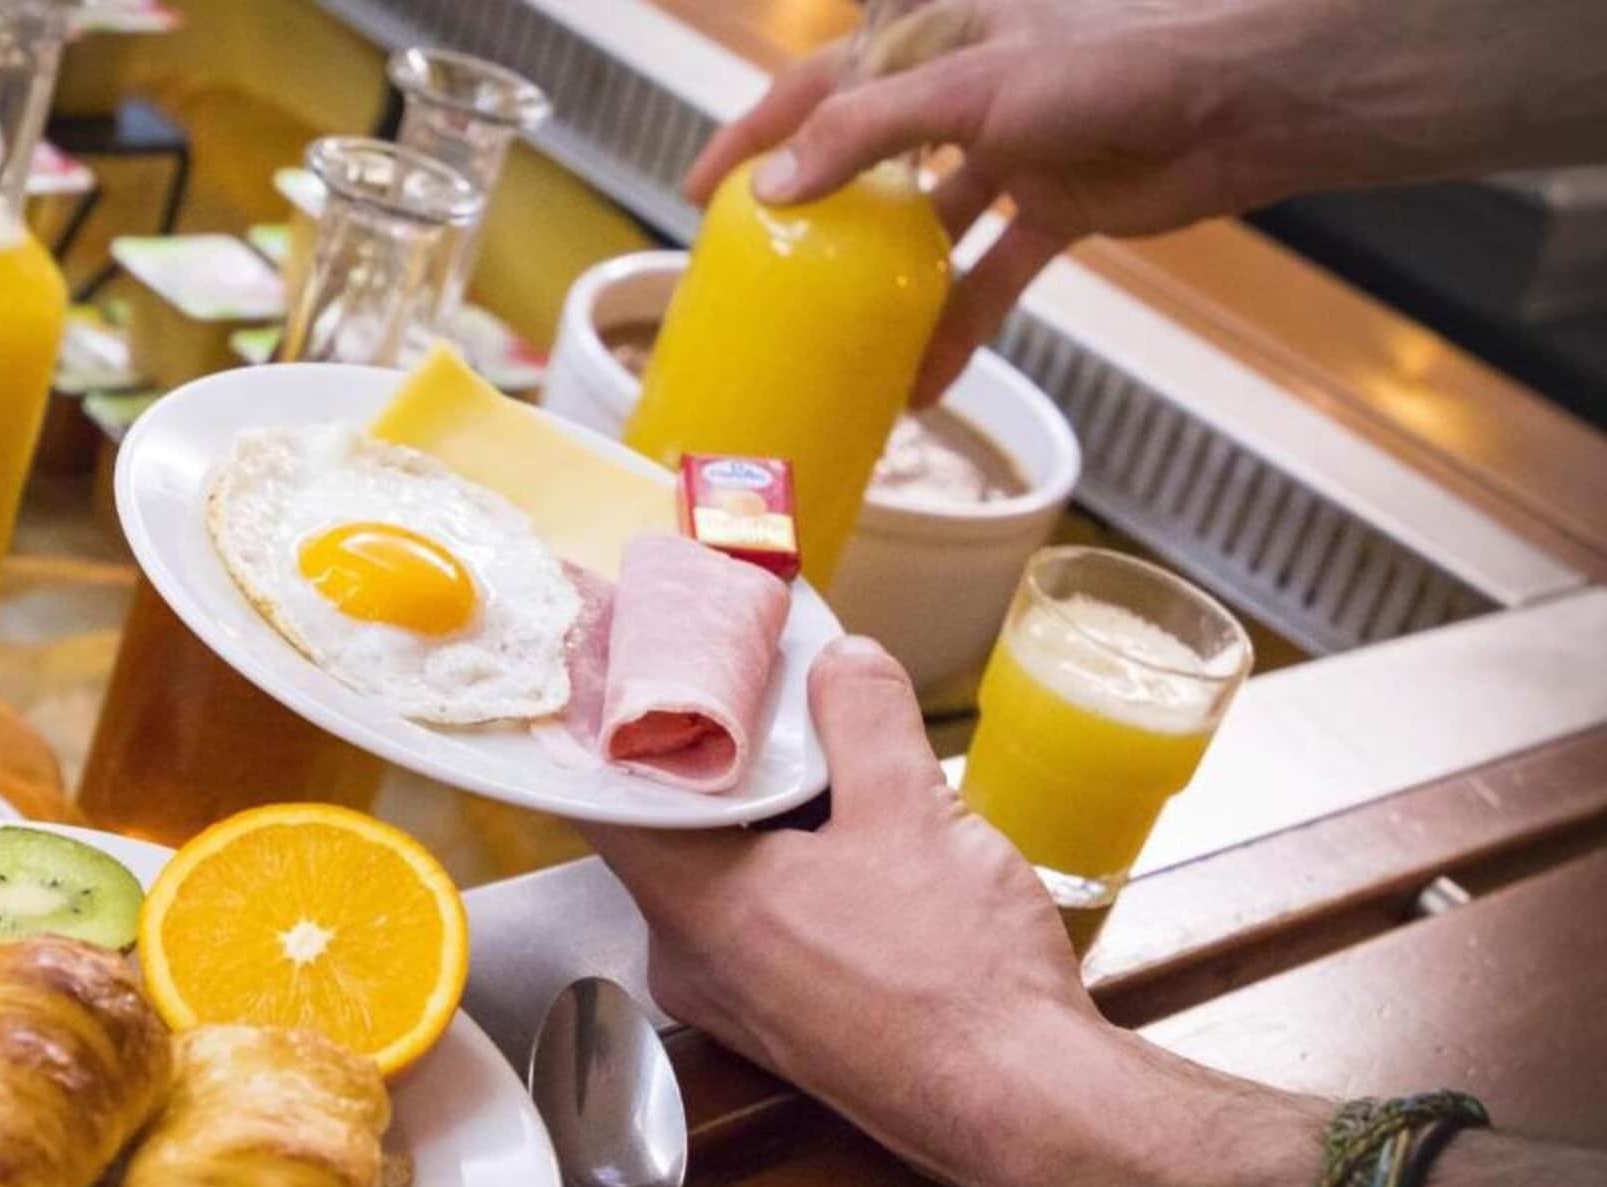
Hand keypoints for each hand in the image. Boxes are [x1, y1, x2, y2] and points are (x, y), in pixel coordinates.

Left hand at [583, 636, 1323, 1186]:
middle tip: (756, 694)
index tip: (638, 667)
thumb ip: (861, 715)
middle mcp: (692, 961)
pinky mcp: (789, 1024)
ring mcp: (739, 1001)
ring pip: (724, 876)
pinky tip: (860, 842)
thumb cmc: (955, 974)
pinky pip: (766, 922)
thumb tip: (840, 662)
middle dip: (716, 761)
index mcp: (692, 904)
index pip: (601, 797)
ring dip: (768, 817)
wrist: (1024, 1108)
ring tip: (826, 760)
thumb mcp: (910, 808)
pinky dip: (796, 871)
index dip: (614, 724)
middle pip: (669, 831)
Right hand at [686, 0, 1606, 402]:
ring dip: (886, 292)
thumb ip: (871, 132)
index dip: (755, 136)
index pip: (819, 88)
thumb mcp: (978, 86)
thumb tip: (777, 184)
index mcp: (933, 42)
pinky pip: (988, 277)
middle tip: (763, 280)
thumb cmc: (1118, 62)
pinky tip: (926, 382)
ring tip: (836, 349)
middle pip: (865, 163)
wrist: (1247, 99)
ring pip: (923, 232)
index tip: (702, 193)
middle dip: (816, 222)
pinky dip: (959, 327)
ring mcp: (1008, 155)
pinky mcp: (1054, 210)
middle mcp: (963, 96)